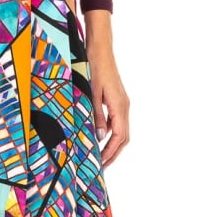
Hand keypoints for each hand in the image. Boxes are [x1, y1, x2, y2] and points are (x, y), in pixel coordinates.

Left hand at [84, 11, 129, 167]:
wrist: (100, 49)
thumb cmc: (95, 68)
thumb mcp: (92, 94)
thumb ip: (97, 117)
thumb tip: (101, 138)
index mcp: (120, 107)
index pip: (119, 137)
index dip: (111, 153)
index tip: (102, 164)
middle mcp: (125, 107)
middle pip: (124, 138)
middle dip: (114, 153)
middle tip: (102, 166)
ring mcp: (123, 104)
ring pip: (122, 131)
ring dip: (113, 146)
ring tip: (102, 157)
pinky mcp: (118, 101)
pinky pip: (118, 123)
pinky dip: (112, 134)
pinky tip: (102, 139)